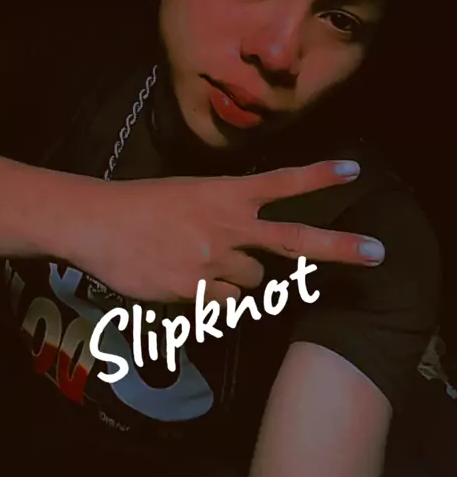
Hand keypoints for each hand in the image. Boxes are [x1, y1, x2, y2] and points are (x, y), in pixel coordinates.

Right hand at [67, 160, 384, 303]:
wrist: (99, 222)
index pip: (280, 182)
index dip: (318, 177)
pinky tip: (187, 282)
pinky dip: (214, 300)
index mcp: (225, 193)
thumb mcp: (190, 194)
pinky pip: (225, 305)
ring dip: (240, 279)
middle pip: (294, 239)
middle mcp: (228, 225)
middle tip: (377, 253)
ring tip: (200, 264)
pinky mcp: (194, 291)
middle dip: (339, 247)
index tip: (353, 171)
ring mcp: (213, 260)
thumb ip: (228, 217)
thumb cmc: (143, 204)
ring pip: (254, 283)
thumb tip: (254, 255)